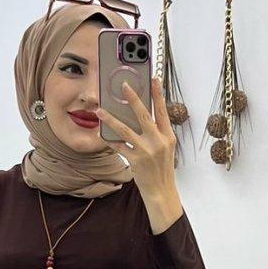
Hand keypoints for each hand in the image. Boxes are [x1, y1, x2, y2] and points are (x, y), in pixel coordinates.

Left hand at [100, 75, 179, 216]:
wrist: (161, 190)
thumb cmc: (162, 168)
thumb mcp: (165, 148)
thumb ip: (157, 132)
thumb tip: (142, 116)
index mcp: (167, 136)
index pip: (162, 111)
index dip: (158, 94)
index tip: (154, 78)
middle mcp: (158, 141)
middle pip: (143, 115)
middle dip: (133, 98)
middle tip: (123, 85)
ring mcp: (146, 150)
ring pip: (125, 129)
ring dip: (111, 119)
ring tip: (100, 111)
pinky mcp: (135, 160)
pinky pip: (118, 146)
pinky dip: (109, 140)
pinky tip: (101, 134)